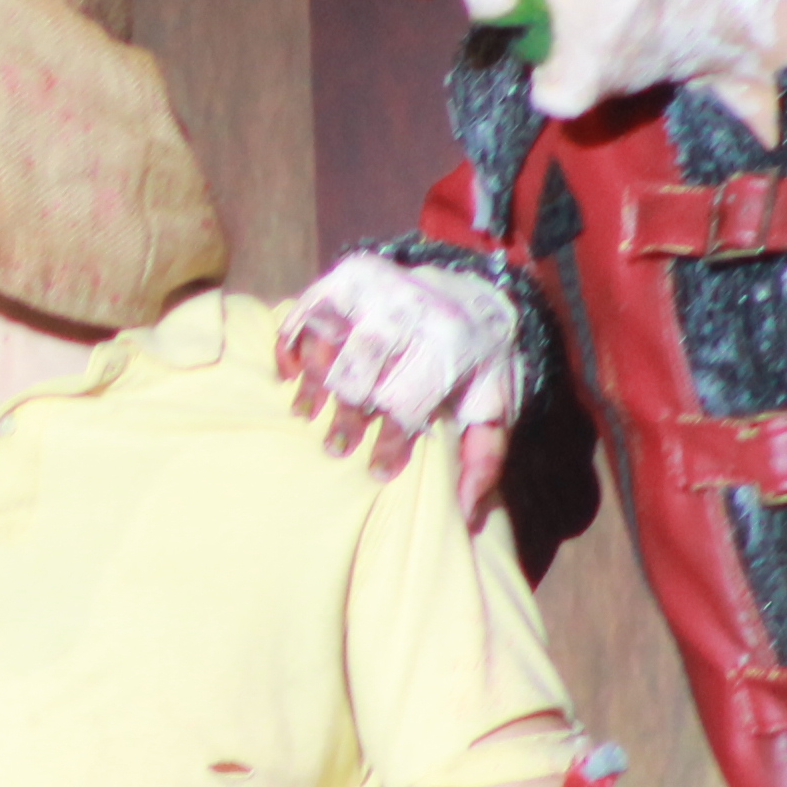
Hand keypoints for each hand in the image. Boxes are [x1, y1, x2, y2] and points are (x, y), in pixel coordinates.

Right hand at [278, 256, 519, 521]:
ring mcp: (374, 286)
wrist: (475, 292)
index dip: (388, 441)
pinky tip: (291, 372)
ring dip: (313, 383)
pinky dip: (292, 342)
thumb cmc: (479, 361)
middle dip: (346, 416)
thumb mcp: (494, 406)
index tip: (379, 469)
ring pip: (325, 340)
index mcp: (449, 343)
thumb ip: (483, 459)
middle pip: (357, 372)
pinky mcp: (347, 274)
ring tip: (306, 414)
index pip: (404, 400)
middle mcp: (408, 308)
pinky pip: (305, 309)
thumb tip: (465, 512)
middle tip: (339, 447)